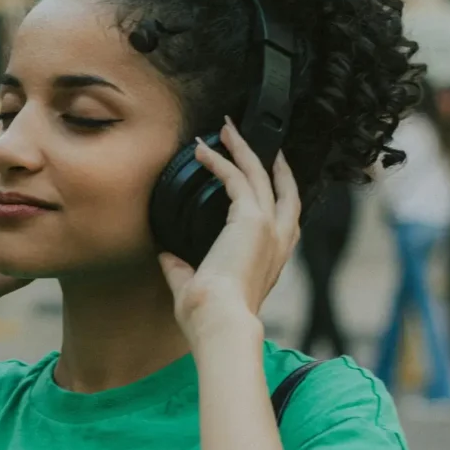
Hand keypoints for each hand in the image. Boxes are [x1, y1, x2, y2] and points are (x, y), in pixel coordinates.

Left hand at [158, 117, 300, 348]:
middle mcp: (279, 239)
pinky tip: (202, 150)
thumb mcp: (194, 287)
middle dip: (266, 158)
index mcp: (272, 257)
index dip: (275, 188)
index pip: (283, 214)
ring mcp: (269, 227)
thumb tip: (166, 256)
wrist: (219, 321)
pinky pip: (236, 178)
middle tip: (247, 136)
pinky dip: (219, 161)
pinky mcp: (252, 219)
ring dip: (242, 148)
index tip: (262, 170)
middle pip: (281, 186)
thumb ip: (182, 269)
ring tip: (226, 128)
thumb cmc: (209, 315)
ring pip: (260, 175)